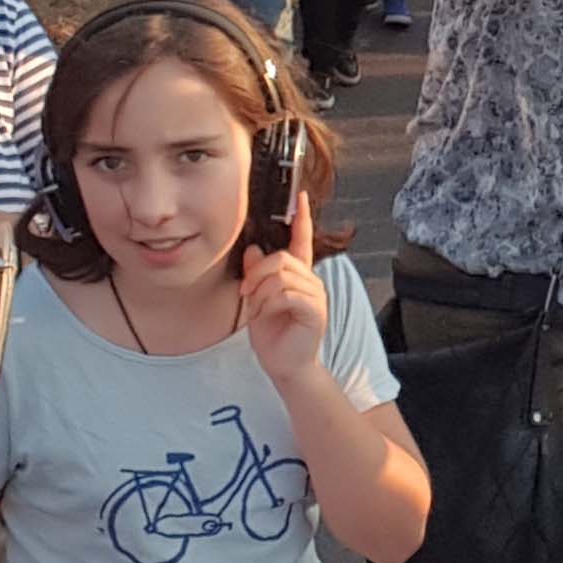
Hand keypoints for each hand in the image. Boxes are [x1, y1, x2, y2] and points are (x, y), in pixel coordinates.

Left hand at [242, 191, 327, 388]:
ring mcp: (316, 295)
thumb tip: (253, 250)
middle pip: (282, 258)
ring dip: (260, 293)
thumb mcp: (257, 301)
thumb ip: (257, 275)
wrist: (285, 366)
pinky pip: (286, 294)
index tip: (301, 197)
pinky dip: (269, 303)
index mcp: (299, 276)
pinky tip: (265, 314)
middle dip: (257, 274)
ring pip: (281, 276)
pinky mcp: (315, 310)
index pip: (303, 241)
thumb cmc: (273, 335)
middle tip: (246, 294)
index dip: (302, 218)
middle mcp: (311, 281)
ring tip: (256, 309)